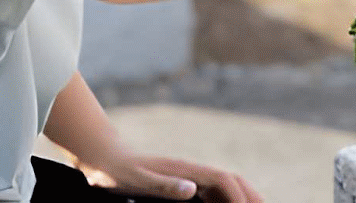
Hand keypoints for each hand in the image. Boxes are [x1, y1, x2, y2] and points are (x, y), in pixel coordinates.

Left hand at [75, 144, 261, 202]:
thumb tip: (193, 190)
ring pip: (224, 186)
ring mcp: (188, 175)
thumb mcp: (138, 181)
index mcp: (187, 170)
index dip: (240, 197)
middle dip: (251, 195)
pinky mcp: (181, 182)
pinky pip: (211, 192)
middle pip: (232, 181)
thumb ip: (164, 186)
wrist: (104, 157)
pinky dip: (225, 201)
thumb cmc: (118, 170)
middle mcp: (192, 171)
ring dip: (241, 198)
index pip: (225, 180)